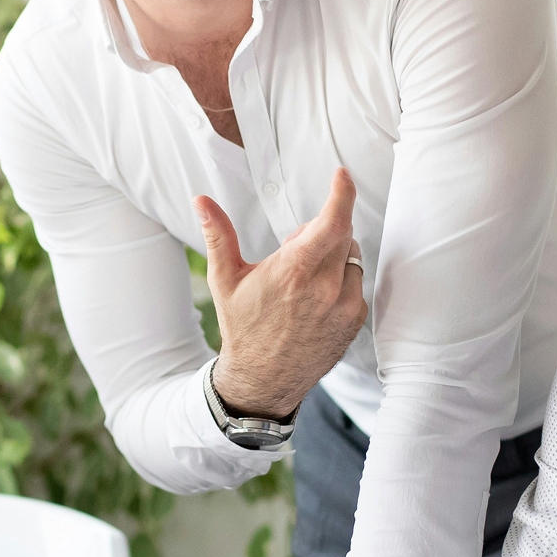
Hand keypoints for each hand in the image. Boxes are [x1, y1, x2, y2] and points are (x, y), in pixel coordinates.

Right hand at [196, 168, 368, 418]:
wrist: (263, 380)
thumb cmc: (242, 328)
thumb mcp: (225, 280)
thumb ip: (218, 235)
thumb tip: (201, 200)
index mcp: (294, 270)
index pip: (332, 221)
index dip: (341, 193)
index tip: (341, 176)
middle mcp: (325, 287)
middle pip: (341, 234)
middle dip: (321, 231)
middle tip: (293, 252)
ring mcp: (344, 305)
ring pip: (350, 258)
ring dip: (332, 257)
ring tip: (302, 282)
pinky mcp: (354, 320)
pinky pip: (355, 284)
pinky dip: (340, 282)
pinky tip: (314, 301)